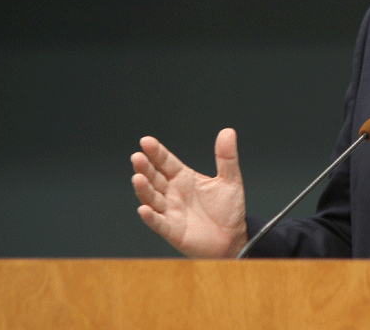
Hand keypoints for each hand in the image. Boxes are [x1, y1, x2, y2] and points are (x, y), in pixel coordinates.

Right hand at [131, 128, 247, 257]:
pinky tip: (144, 209)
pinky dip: (151, 217)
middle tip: (137, 157)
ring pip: (152, 198)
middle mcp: (173, 193)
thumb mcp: (229, 180)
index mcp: (184, 178)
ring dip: (144, 189)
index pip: (166, 162)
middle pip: (154, 178)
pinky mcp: (172, 231)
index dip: (156, 152)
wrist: (232, 237)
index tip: (146, 141)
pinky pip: (159, 223)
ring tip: (137, 177)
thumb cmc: (228, 209)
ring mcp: (171, 211)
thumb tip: (228, 131)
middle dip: (145, 168)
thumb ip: (226, 157)